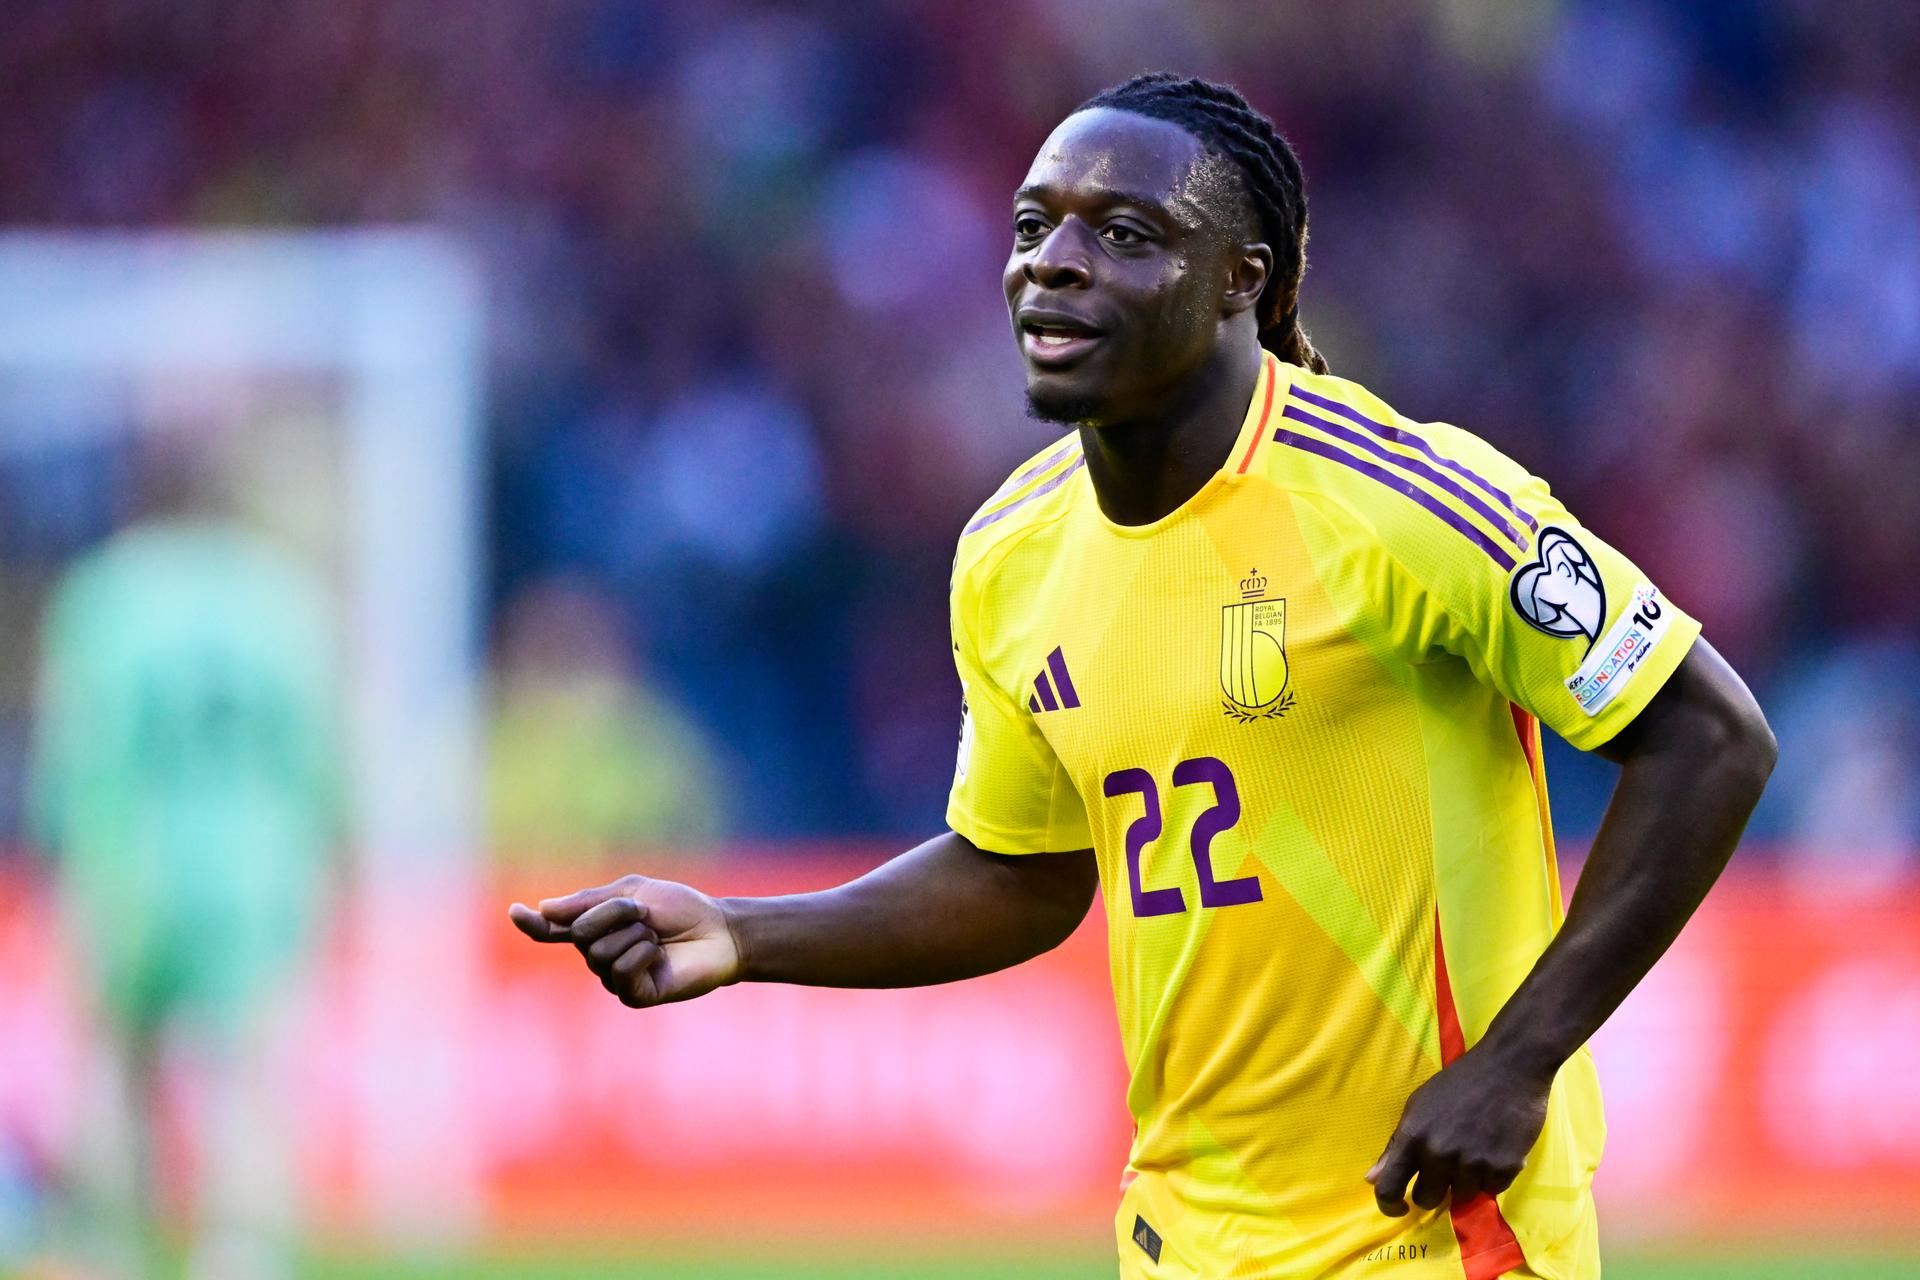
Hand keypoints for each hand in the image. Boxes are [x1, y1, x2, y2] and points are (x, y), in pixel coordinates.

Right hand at [509, 874, 741, 1007]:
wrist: (720, 930)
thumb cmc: (681, 908)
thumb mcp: (633, 892)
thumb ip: (589, 902)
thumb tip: (544, 909)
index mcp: (596, 927)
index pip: (555, 930)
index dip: (533, 924)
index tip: (514, 912)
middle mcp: (599, 955)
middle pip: (580, 934)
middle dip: (614, 914)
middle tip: (645, 913)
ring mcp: (615, 977)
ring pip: (599, 953)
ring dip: (634, 933)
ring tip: (657, 936)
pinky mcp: (633, 995)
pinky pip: (621, 971)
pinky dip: (643, 953)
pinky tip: (660, 953)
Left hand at [1365, 1045, 1550, 1215]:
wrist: (1509, 1067)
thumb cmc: (1459, 1083)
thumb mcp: (1418, 1106)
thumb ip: (1396, 1146)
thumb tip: (1372, 1179)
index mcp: (1413, 1136)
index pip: (1389, 1188)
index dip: (1389, 1206)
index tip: (1400, 1208)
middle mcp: (1439, 1153)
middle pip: (1426, 1199)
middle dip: (1434, 1189)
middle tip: (1446, 1168)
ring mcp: (1472, 1162)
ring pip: (1461, 1196)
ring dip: (1467, 1180)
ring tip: (1475, 1148)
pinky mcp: (1504, 1168)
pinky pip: (1492, 1190)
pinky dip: (1493, 1176)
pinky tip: (1495, 1148)